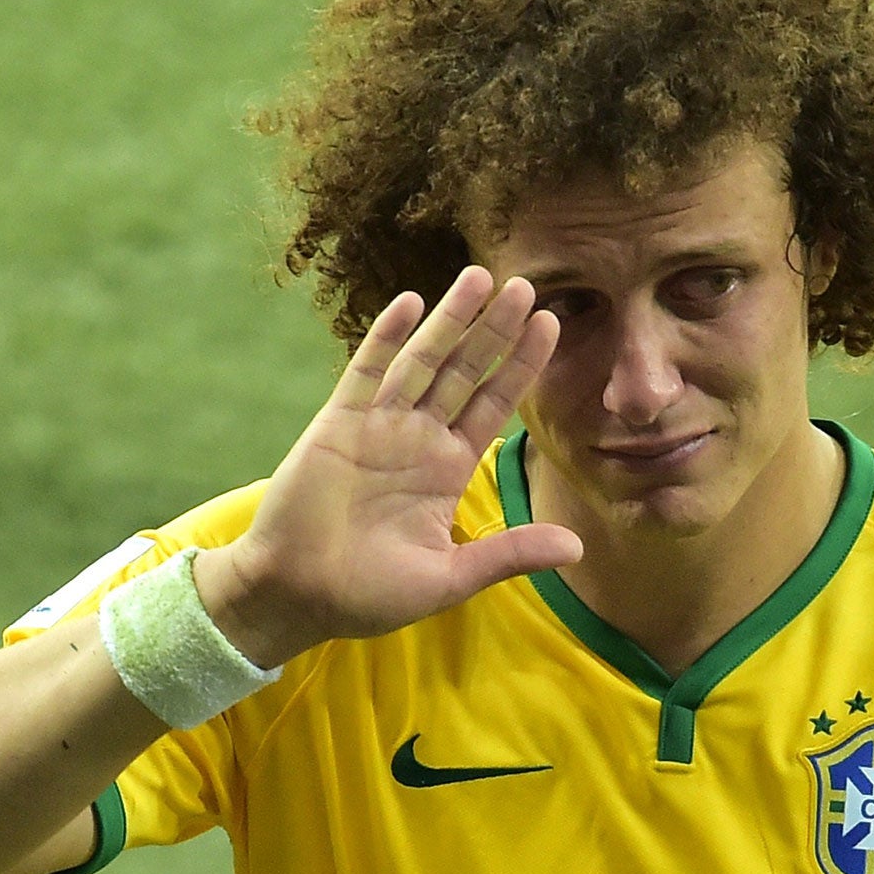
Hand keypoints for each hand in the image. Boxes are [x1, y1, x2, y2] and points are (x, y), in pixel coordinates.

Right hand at [193, 267, 581, 667]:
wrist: (295, 596)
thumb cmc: (368, 595)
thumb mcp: (450, 577)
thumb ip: (509, 554)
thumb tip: (578, 546)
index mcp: (448, 469)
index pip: (494, 405)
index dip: (521, 365)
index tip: (551, 325)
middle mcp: (418, 439)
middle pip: (465, 371)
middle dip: (495, 330)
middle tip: (526, 285)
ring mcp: (378, 426)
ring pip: (422, 360)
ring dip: (450, 320)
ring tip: (480, 277)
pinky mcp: (338, 424)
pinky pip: (366, 372)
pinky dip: (386, 338)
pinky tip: (410, 303)